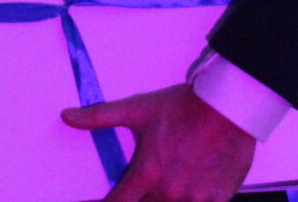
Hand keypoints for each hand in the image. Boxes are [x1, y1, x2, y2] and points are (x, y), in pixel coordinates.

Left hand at [60, 84, 255, 201]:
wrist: (230, 105)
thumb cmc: (184, 107)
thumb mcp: (138, 109)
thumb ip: (100, 116)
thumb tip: (67, 116)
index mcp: (146, 173)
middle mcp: (169, 192)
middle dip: (141, 198)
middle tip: (152, 177)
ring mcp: (195, 199)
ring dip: (165, 197)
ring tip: (172, 176)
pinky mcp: (217, 199)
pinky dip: (192, 200)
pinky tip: (191, 186)